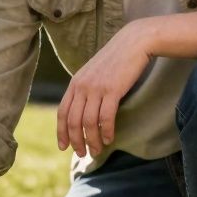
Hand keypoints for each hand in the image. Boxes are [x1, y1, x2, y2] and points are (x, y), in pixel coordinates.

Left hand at [57, 20, 155, 157]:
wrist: (134, 42)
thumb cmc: (116, 60)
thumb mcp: (93, 73)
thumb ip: (85, 90)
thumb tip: (82, 111)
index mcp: (75, 83)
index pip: (62, 112)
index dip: (61, 132)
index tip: (64, 147)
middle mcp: (82, 86)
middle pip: (73, 121)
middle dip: (76, 141)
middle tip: (83, 154)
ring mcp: (96, 88)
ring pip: (88, 122)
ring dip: (92, 140)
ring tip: (97, 150)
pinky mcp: (112, 90)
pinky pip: (105, 117)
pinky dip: (106, 131)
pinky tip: (109, 139)